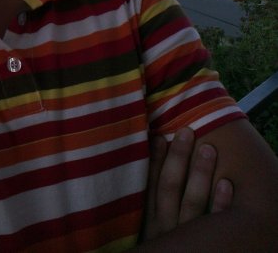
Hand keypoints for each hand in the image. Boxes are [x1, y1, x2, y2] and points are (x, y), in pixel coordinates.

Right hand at [140, 127, 233, 241]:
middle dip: (178, 159)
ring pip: (193, 204)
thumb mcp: (146, 228)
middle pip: (169, 188)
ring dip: (200, 175)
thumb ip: (147, 201)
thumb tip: (145, 158)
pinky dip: (220, 205)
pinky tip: (228, 184)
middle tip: (187, 131)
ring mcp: (187, 238)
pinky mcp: (209, 247)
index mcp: (148, 221)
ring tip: (209, 148)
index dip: (154, 160)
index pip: (150, 185)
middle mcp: (166, 229)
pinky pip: (216, 226)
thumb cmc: (160, 248)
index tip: (160, 135)